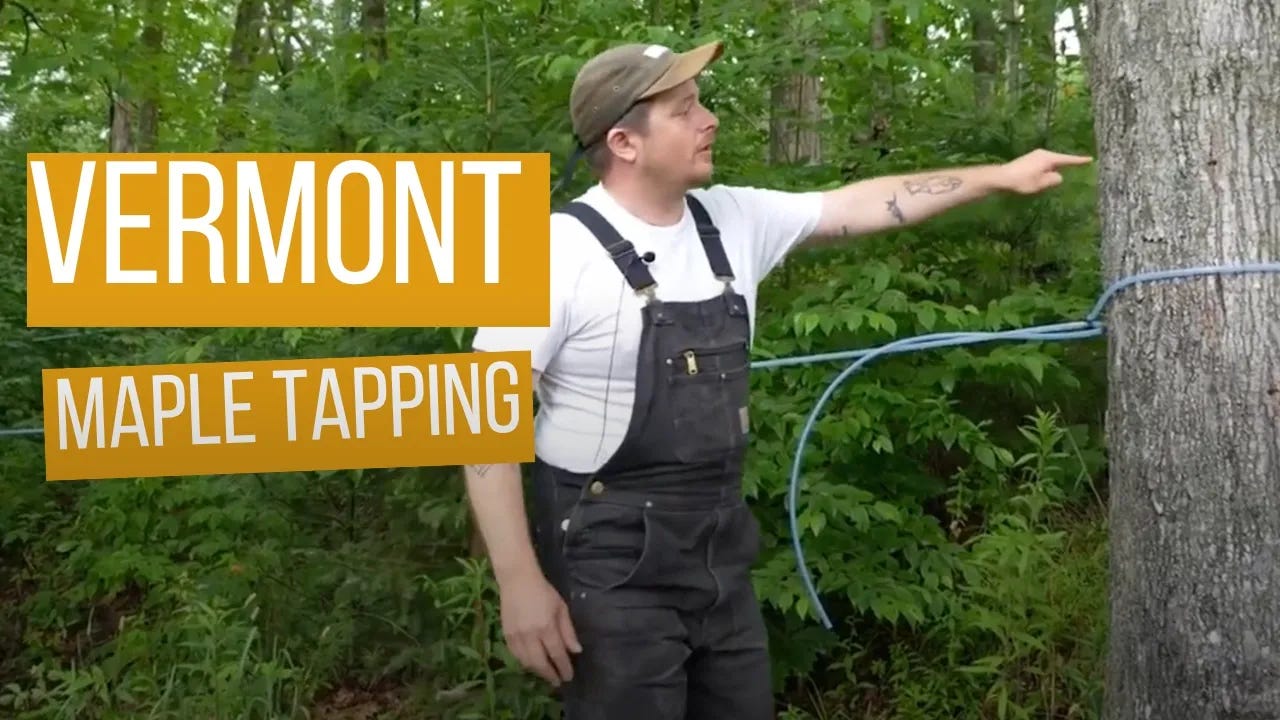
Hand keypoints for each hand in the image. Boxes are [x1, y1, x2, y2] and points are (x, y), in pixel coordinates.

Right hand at [499, 570, 581, 686]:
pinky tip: (531, 663)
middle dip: (550, 675)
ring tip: (546, 673)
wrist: (517, 580)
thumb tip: (576, 651)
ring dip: (537, 671)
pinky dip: (524, 662)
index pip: (557, 654)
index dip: (564, 668)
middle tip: (557, 681)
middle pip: (540, 663)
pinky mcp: (506, 635)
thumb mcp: (561, 608)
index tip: (568, 676)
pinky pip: (515, 655)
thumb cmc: (543, 591)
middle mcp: (530, 635)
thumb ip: (568, 631)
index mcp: (546, 627)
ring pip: (526, 662)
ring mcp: (516, 636)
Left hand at [997, 149, 1092, 193]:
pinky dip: (1044, 173)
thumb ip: (1054, 179)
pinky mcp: (1028, 161)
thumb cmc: (1022, 181)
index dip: (1079, 161)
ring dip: (1051, 173)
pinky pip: (1042, 167)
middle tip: (1064, 175)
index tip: (1090, 159)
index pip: (1068, 160)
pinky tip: (1037, 180)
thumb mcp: (1041, 183)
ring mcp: (1035, 156)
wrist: (1001, 177)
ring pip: (1050, 165)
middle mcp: (1043, 154)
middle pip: (1059, 161)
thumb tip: (1058, 176)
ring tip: (1043, 183)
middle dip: (1064, 168)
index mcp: (1049, 158)